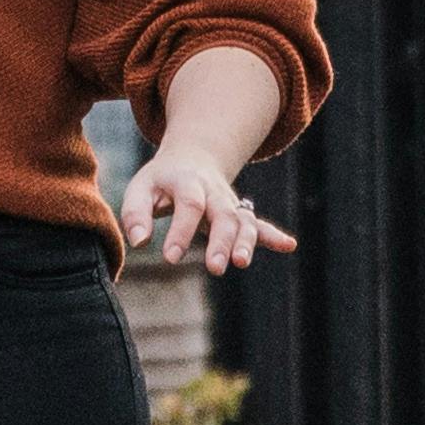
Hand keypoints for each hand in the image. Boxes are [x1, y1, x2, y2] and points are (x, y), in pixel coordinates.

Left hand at [118, 140, 293, 272]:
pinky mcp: (238, 215)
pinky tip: (288, 245)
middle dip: (222, 241)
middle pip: (223, 214)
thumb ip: (136, 213)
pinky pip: (258, 224)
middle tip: (216, 267)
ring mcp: (229, 203)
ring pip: (243, 221)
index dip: (181, 231)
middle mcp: (213, 192)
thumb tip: (138, 242)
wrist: (192, 158)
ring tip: (242, 263)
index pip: (189, 205)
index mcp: (187, 182)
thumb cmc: (161, 180)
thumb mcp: (141, 187)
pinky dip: (272, 235)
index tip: (171, 258)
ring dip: (246, 242)